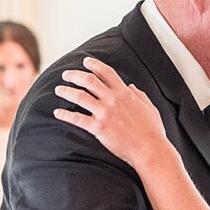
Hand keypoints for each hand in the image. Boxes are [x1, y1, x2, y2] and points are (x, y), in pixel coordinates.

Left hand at [53, 57, 168, 170]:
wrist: (149, 148)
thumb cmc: (152, 130)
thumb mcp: (149, 107)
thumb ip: (138, 94)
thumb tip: (130, 86)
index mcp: (125, 93)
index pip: (107, 72)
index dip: (95, 65)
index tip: (86, 61)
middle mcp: (113, 99)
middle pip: (89, 81)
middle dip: (75, 75)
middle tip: (66, 74)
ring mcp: (104, 113)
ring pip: (80, 96)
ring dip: (66, 91)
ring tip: (58, 89)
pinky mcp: (98, 128)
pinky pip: (77, 119)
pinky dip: (65, 114)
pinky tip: (57, 112)